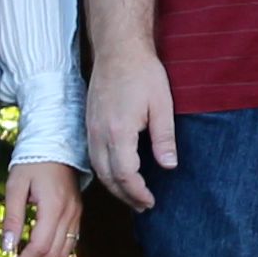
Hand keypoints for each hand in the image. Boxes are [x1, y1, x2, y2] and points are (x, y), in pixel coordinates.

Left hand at [1, 160, 85, 256]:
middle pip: (53, 254)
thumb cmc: (33, 163)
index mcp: (54, 206)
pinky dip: (55, 254)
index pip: (40, 246)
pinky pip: (70, 243)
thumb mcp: (16, 186)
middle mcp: (69, 214)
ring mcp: (76, 215)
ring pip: (64, 252)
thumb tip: (8, 246)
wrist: (57, 145)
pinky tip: (40, 253)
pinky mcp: (77, 214)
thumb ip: (12, 217)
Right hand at [89, 47, 177, 208]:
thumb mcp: (162, 105)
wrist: (118, 50)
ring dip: (114, 186)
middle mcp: (99, 135)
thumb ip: (164, 138)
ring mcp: (90, 129)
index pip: (125, 175)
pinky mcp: (88, 123)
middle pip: (108, 177)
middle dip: (126, 196)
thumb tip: (169, 166)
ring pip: (97, 169)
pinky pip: (93, 157)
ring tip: (131, 196)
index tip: (151, 202)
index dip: (138, 193)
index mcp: (119, 132)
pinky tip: (117, 174)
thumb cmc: (143, 73)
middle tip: (143, 206)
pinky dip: (105, 172)